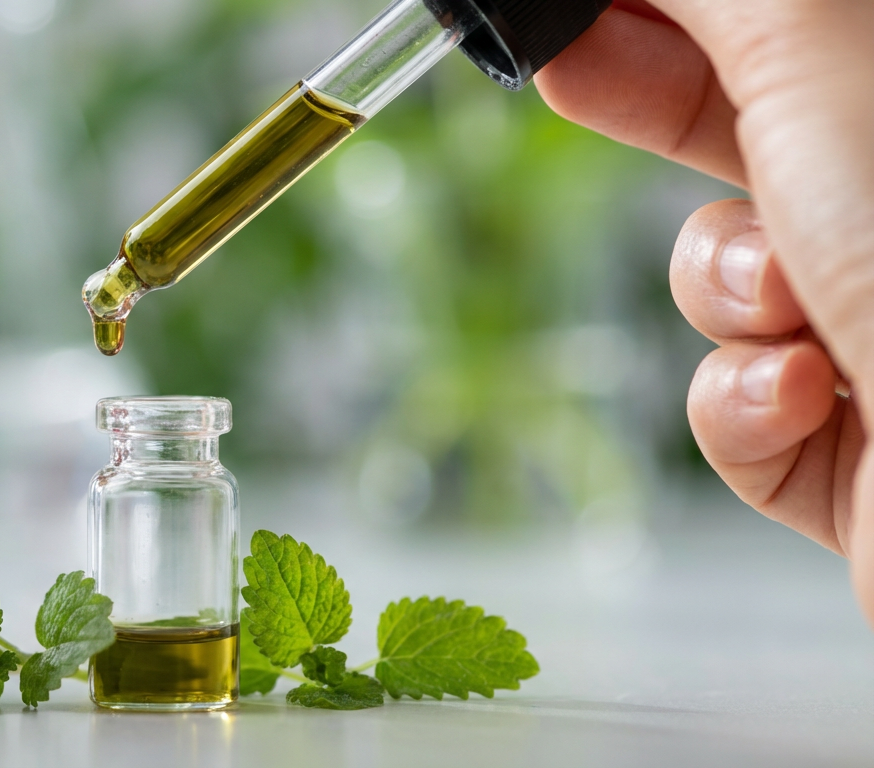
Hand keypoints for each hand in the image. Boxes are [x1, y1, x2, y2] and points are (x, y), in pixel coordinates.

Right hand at [534, 1, 873, 622]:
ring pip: (728, 272)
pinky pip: (731, 391)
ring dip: (725, 292)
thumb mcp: (822, 71)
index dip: (681, 4)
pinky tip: (804, 404)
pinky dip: (742, 402)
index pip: (790, 20)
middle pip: (752, 123)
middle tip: (564, 61)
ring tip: (785, 312)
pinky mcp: (848, 433)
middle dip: (658, 103)